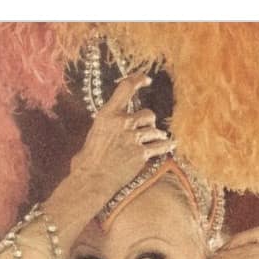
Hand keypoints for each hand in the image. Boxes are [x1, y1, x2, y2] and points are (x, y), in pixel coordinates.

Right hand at [68, 71, 173, 200]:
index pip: (125, 88)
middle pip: (148, 114)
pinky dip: (167, 145)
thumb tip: (114, 123)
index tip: (147, 79)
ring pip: (155, 131)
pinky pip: (161, 147)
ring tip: (152, 142)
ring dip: (155, 136)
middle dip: (149, 122)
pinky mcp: (142, 154)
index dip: (138, 80)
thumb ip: (108, 124)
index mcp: (107, 114)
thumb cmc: (87, 160)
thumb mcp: (94, 133)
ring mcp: (133, 138)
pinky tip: (171, 144)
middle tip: (145, 130)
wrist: (91, 180)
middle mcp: (122, 122)